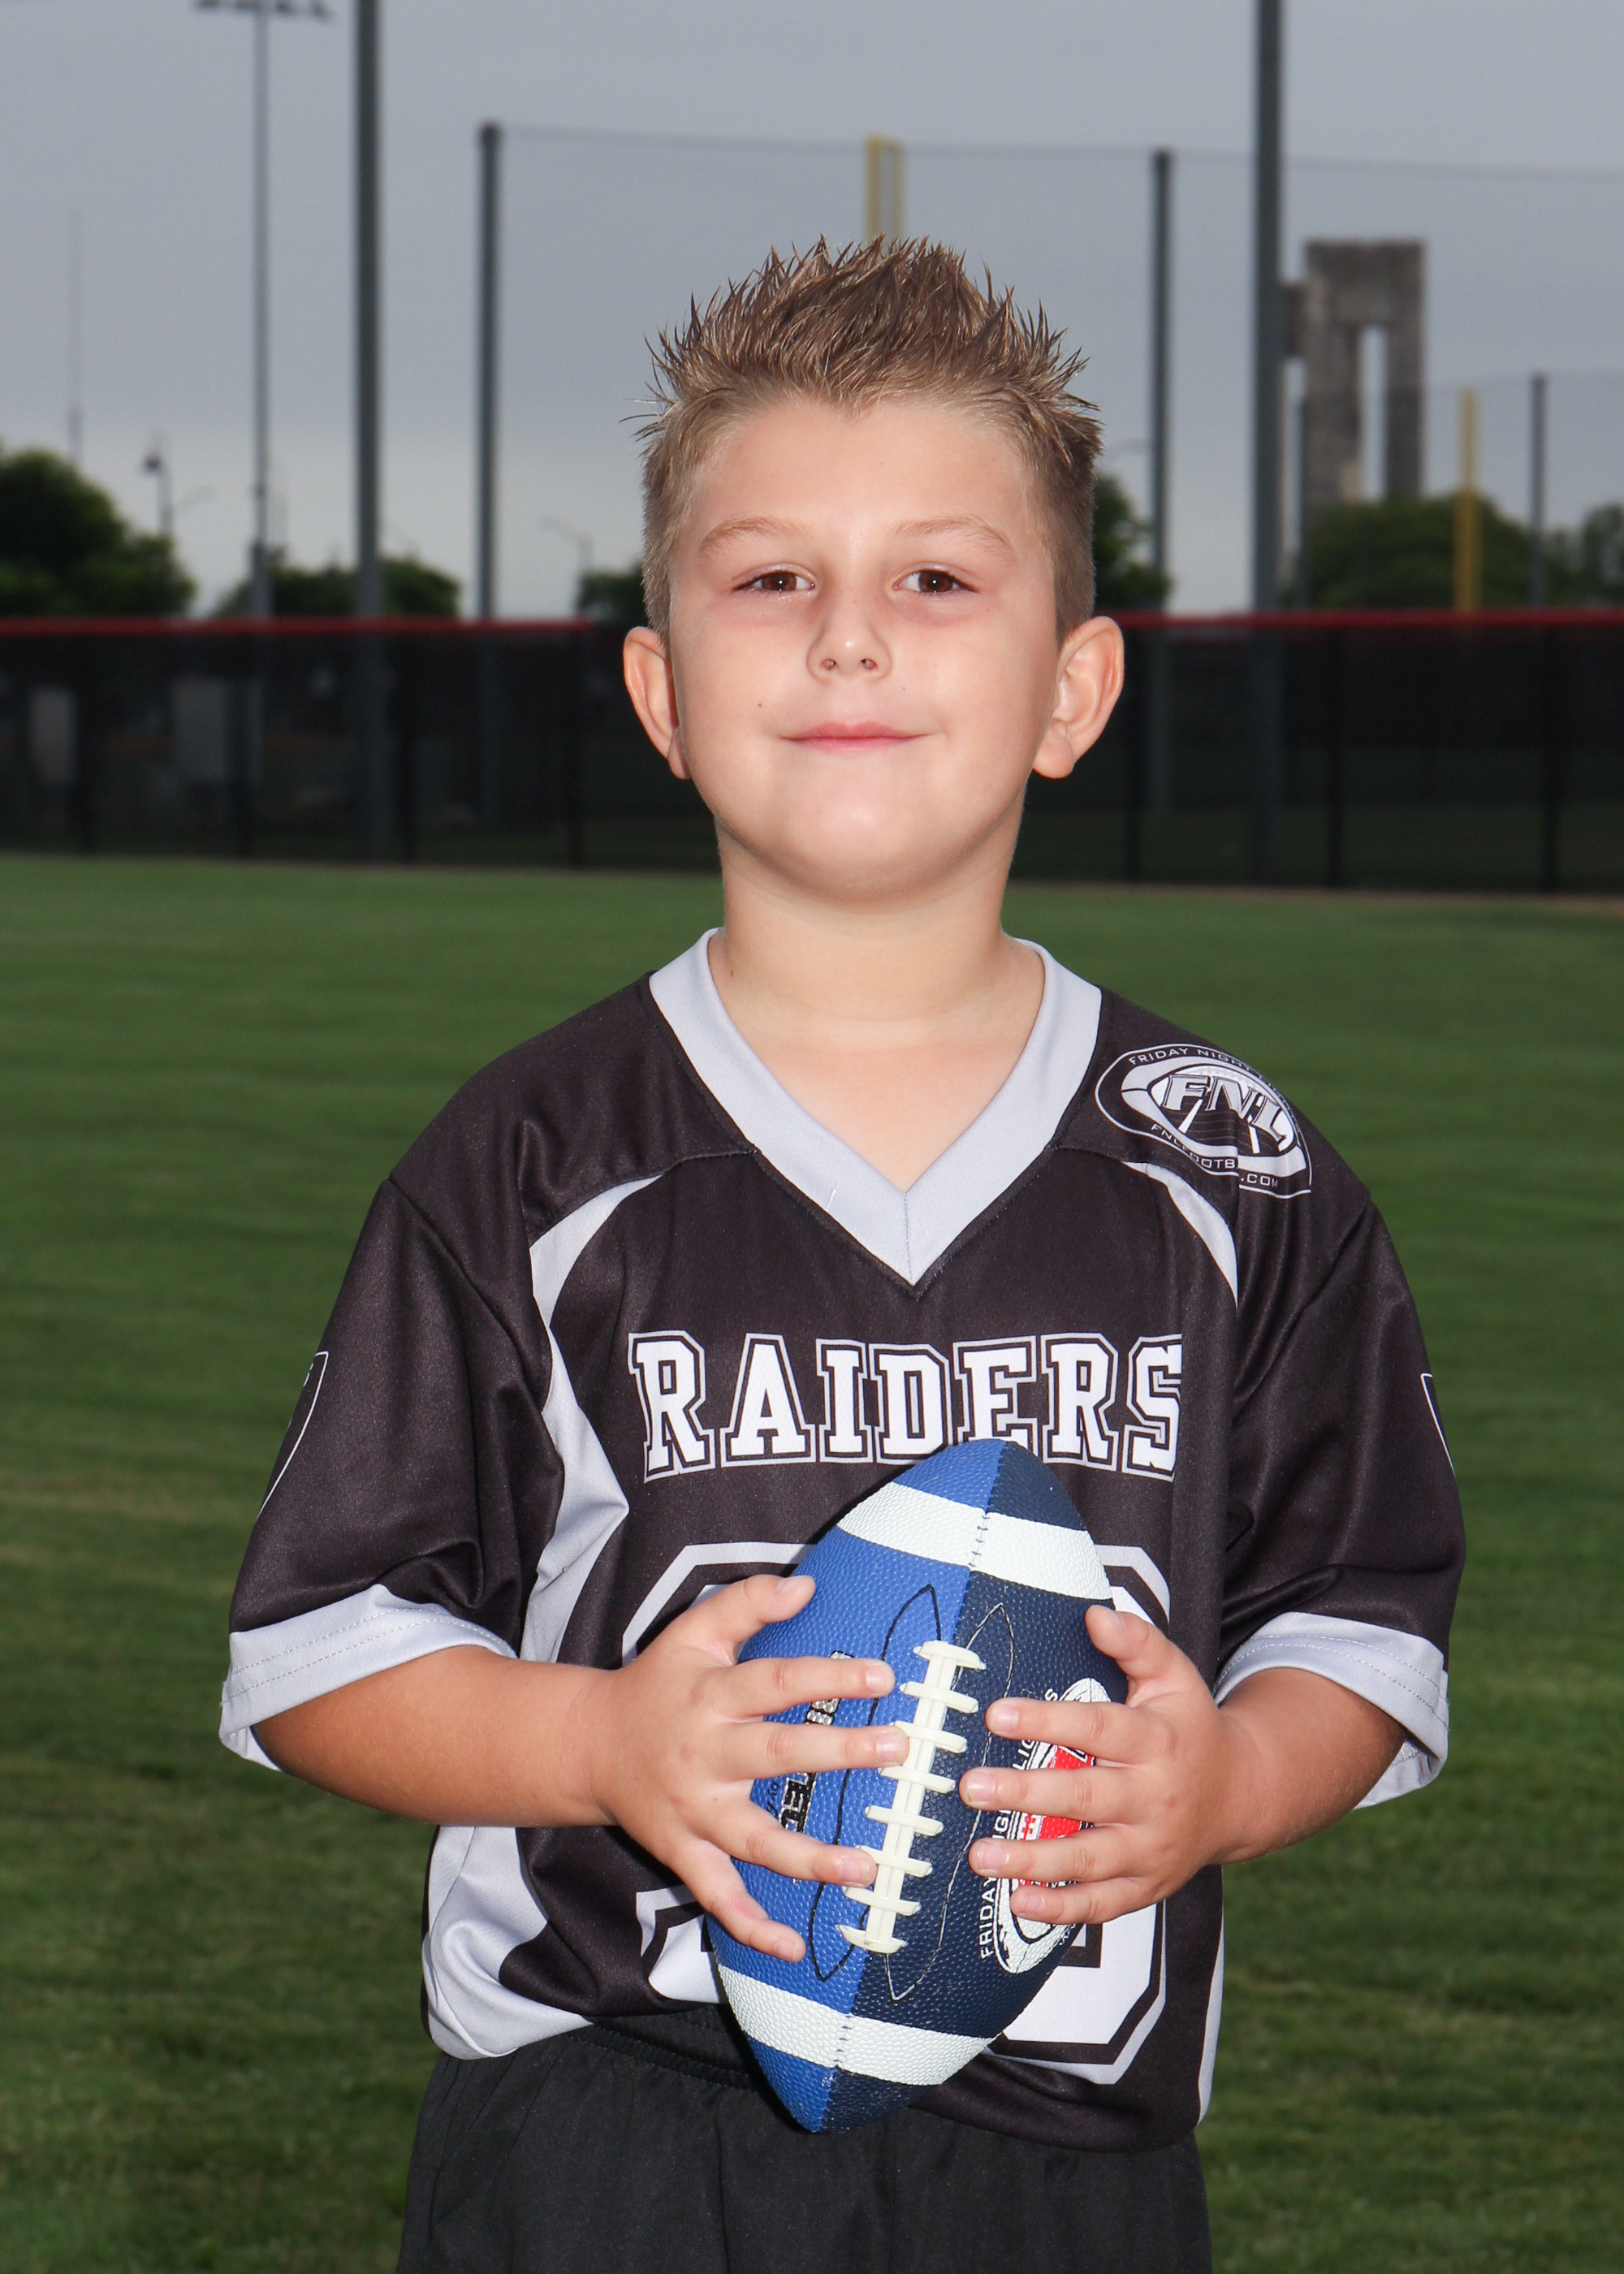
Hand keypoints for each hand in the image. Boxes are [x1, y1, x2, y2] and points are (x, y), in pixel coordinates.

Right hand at [574, 1572, 900, 1962]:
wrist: (587, 1745)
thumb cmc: (656, 1685)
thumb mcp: (692, 1633)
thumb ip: (747, 1603)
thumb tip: (807, 1585)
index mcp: (709, 1695)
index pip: (775, 1682)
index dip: (828, 1677)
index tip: (884, 1678)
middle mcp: (703, 1753)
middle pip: (774, 1752)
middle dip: (836, 1753)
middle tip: (897, 1749)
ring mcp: (693, 1810)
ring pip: (753, 1839)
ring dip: (808, 1858)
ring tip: (864, 1869)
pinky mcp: (682, 1852)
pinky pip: (718, 1896)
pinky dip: (752, 1926)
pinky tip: (795, 1946)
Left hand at [960, 1606, 1244, 1927]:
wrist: (1241, 1796)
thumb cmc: (1188, 1728)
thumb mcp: (1174, 1676)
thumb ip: (1137, 1643)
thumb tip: (1094, 1614)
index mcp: (1157, 1741)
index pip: (1098, 1729)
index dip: (1048, 1721)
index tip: (997, 1714)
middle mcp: (1155, 1798)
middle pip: (1085, 1797)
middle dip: (1025, 1794)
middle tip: (972, 1787)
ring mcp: (1151, 1848)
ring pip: (1089, 1858)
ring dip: (1032, 1859)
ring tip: (980, 1855)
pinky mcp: (1148, 1886)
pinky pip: (1103, 1905)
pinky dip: (1062, 1909)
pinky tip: (1019, 1902)